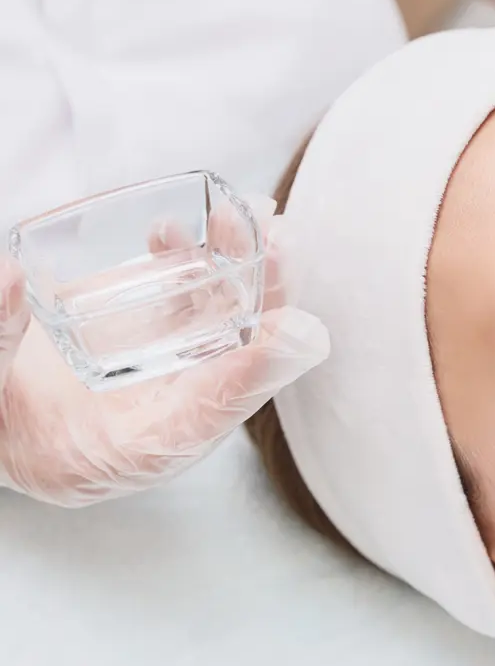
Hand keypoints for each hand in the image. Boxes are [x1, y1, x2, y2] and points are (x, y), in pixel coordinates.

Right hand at [0, 197, 329, 506]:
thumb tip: (10, 276)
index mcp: (133, 450)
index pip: (210, 414)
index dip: (255, 372)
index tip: (294, 330)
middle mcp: (167, 412)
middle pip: (240, 358)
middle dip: (266, 299)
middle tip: (278, 240)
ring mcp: (160, 373)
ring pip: (223, 321)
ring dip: (241, 268)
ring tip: (241, 215)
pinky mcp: (143, 339)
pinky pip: (186, 302)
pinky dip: (191, 263)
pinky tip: (171, 232)